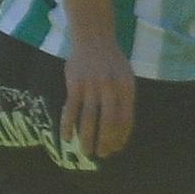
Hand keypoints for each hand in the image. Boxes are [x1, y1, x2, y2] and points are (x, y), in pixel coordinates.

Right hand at [62, 35, 134, 160]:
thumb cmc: (112, 62)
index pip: (126, 118)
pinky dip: (68, 125)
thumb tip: (122, 130)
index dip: (121, 136)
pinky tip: (67, 137)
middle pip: (108, 121)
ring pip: (89, 118)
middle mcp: (110, 87)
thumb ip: (125, 100)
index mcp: (127, 87)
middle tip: (102, 154)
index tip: (116, 148)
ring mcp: (92, 86)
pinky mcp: (75, 84)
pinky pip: (71, 109)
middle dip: (105, 141)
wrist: (94, 39)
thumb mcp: (126, 77)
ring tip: (86, 152)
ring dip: (87, 138)